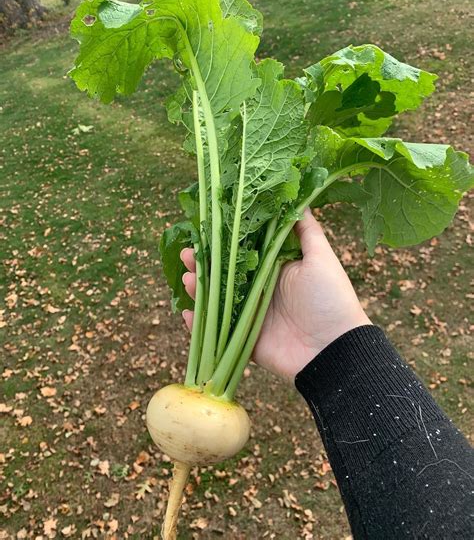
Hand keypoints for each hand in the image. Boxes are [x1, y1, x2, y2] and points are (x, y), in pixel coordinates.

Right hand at [180, 209, 370, 380]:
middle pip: (225, 274)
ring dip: (199, 290)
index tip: (205, 228)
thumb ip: (306, 230)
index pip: (243, 250)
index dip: (224, 241)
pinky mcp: (246, 341)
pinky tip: (187, 314)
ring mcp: (251, 316)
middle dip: (204, 264)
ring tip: (186, 279)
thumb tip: (300, 196)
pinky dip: (200, 326)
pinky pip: (218, 333)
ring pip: (218, 300)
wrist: (334, 349)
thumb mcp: (321, 258)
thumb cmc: (330, 298)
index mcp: (275, 268)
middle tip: (188, 254)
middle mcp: (260, 290)